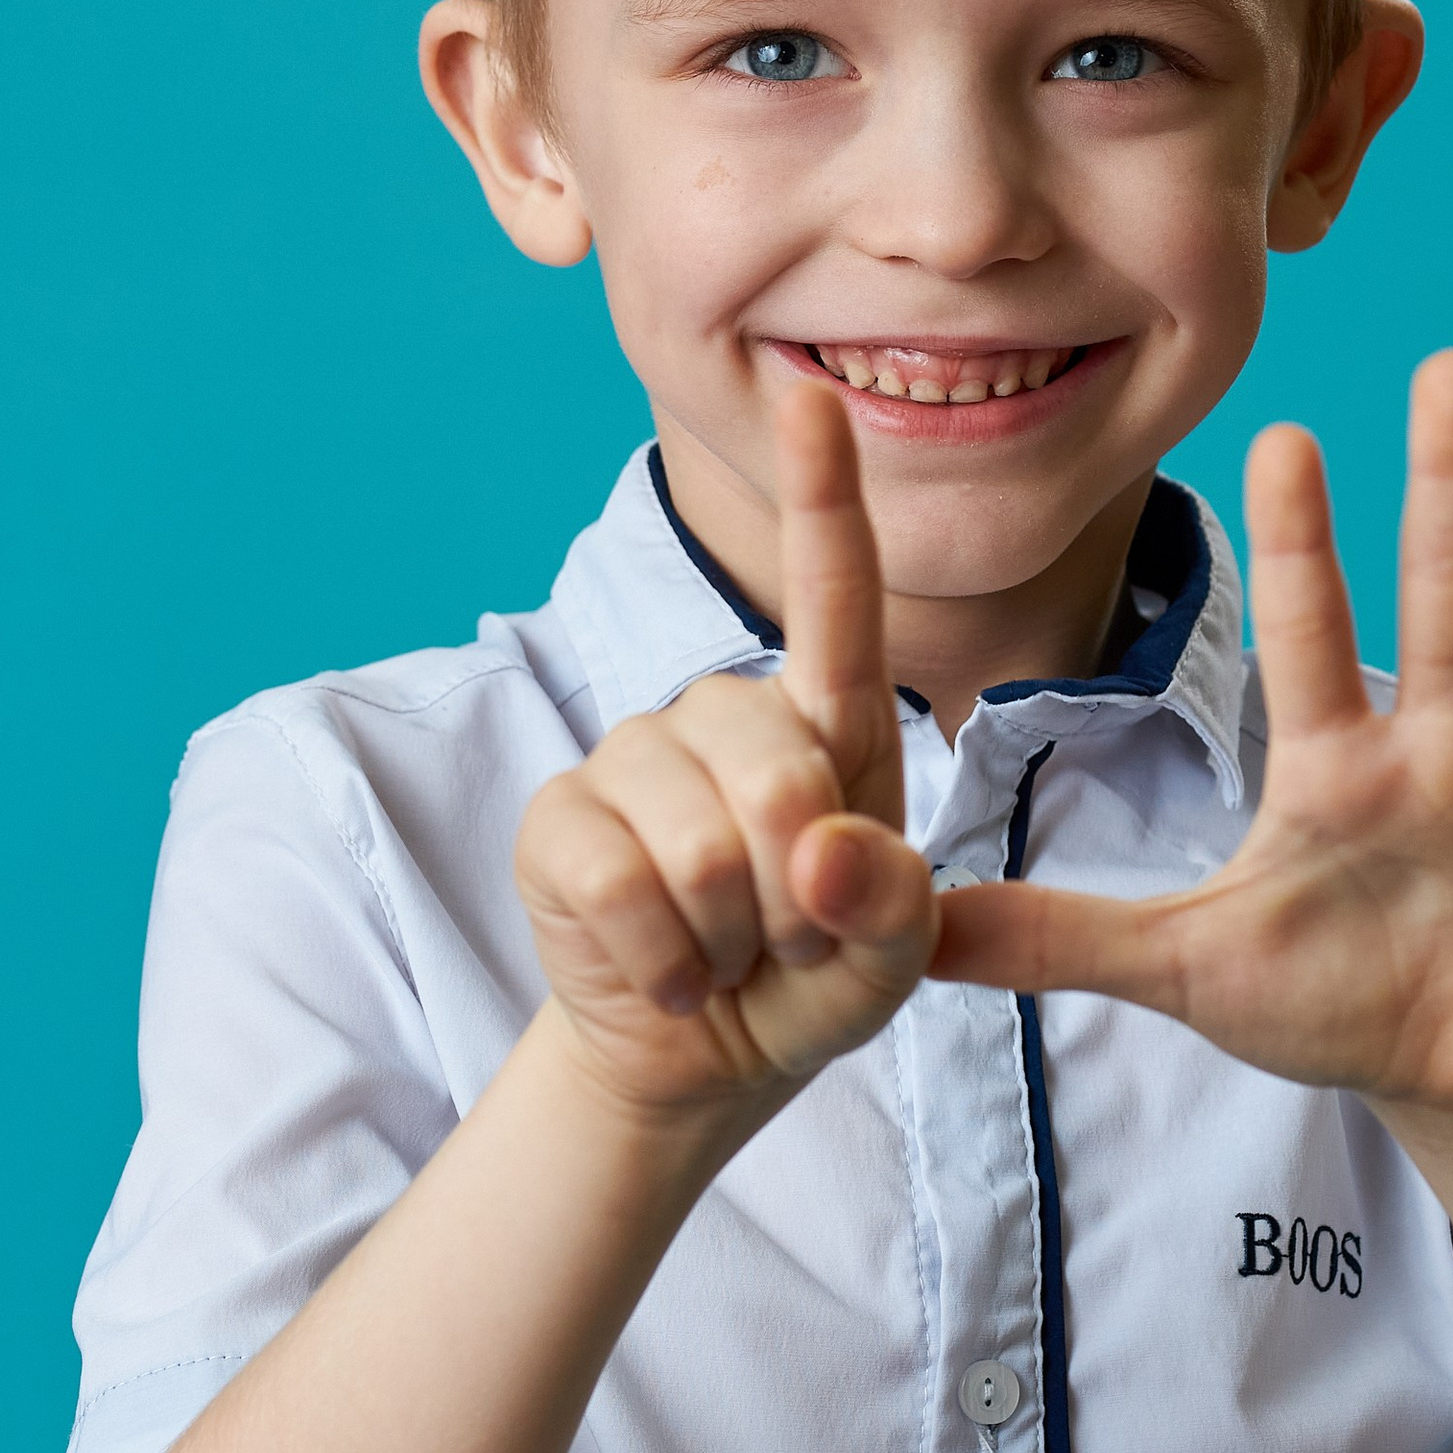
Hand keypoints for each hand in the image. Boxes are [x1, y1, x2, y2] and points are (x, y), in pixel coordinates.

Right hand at [515, 384, 936, 1134]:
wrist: (704, 1054)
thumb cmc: (813, 978)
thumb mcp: (891, 958)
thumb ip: (893, 904)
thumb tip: (820, 850)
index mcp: (827, 721)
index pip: (833, 595)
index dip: (822, 496)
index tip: (813, 399)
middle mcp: (726, 714)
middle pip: (777, 775)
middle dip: (798, 895)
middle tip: (789, 937)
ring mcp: (633, 758)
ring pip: (697, 844)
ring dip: (729, 935)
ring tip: (728, 949)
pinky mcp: (558, 821)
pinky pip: (618, 885)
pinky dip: (662, 958)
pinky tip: (672, 971)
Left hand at [931, 352, 1452, 1140]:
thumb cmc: (1327, 1001)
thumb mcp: (1188, 971)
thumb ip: (1057, 938)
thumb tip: (902, 923)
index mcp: (1338, 761)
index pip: (1313, 631)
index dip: (1303, 546)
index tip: (1285, 437)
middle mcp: (1444, 733)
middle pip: (1449, 586)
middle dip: (1452, 482)